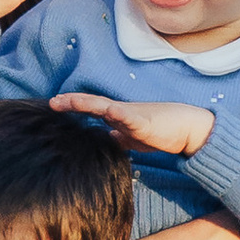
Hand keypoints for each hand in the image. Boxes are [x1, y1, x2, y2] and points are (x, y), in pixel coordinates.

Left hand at [47, 90, 213, 159]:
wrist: (187, 129)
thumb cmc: (162, 131)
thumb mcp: (135, 137)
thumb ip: (120, 137)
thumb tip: (107, 138)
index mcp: (118, 116)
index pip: (91, 110)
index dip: (73, 107)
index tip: (54, 107)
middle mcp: (122, 112)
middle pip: (92, 104)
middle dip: (72, 102)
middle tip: (52, 102)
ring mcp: (133, 115)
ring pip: (105, 106)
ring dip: (87, 103)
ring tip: (69, 101)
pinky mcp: (145, 122)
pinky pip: (130, 117)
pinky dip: (118, 114)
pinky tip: (108, 112)